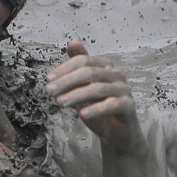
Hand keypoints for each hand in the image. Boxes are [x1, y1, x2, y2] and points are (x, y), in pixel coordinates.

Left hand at [45, 41, 141, 156]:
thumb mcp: (84, 88)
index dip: (64, 69)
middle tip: (49, 92)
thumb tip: (72, 42)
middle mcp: (116, 74)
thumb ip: (77, 69)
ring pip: (98, 88)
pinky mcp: (129, 106)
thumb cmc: (99, 108)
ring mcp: (124, 89)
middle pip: (89, 72)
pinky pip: (111, 105)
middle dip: (66, 81)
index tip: (48, 80)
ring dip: (76, 95)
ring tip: (60, 103)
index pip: (83, 60)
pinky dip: (95, 109)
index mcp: (105, 66)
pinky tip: (81, 115)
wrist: (117, 134)